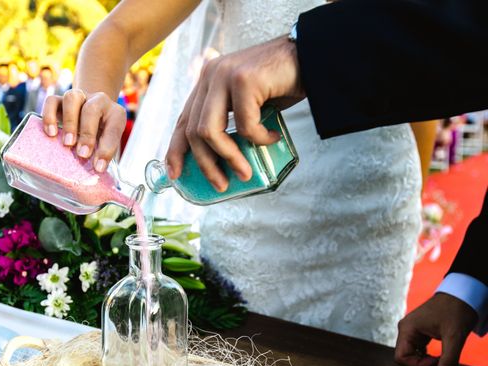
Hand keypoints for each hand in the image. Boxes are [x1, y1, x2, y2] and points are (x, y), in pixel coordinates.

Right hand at [42, 89, 126, 171]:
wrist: (93, 112)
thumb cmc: (101, 133)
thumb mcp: (108, 141)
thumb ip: (102, 152)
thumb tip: (94, 169)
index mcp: (116, 113)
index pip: (114, 129)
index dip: (107, 149)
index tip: (98, 167)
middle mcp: (98, 100)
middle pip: (91, 110)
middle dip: (87, 134)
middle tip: (82, 154)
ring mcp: (79, 96)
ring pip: (72, 98)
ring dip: (69, 122)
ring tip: (67, 143)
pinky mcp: (60, 99)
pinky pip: (51, 101)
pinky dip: (49, 116)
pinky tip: (51, 133)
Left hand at [166, 34, 304, 191]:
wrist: (313, 57)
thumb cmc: (281, 84)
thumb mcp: (246, 103)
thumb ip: (229, 120)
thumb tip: (218, 160)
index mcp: (207, 81)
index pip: (183, 120)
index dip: (176, 150)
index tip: (175, 174)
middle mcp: (211, 75)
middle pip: (194, 131)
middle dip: (207, 164)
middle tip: (222, 184)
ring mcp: (225, 75)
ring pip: (210, 131)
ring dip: (229, 158)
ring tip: (246, 171)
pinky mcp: (244, 80)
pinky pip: (245, 125)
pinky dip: (259, 139)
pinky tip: (272, 137)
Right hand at [394, 293, 477, 365]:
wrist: (462, 294)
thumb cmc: (456, 310)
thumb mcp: (454, 337)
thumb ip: (448, 361)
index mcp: (407, 328)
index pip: (401, 357)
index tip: (436, 364)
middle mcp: (405, 329)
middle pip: (404, 357)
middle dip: (421, 365)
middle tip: (441, 364)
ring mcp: (411, 330)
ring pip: (411, 355)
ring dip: (424, 362)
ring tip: (441, 359)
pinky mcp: (418, 332)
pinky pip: (417, 350)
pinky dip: (426, 357)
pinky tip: (439, 355)